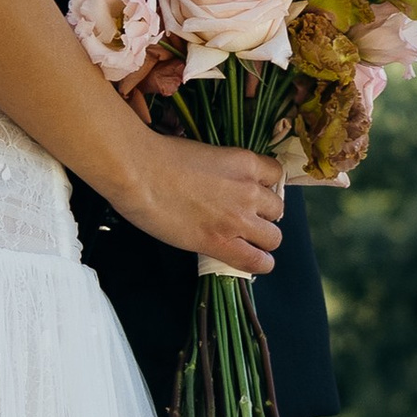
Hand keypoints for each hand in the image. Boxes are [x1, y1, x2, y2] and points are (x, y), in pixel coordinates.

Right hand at [107, 129, 284, 275]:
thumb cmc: (159, 156)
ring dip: (262, 239)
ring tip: (245, 240)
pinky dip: (260, 263)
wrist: (139, 172)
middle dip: (262, 214)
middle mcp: (249, 190)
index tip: (252, 192)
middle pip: (276, 208)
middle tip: (242, 217)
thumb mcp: (205, 153)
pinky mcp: (221, 243)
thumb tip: (220, 186)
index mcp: (245, 162)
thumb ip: (222, 170)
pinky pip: (258, 261)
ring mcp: (238, 219)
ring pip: (273, 237)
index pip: (275, 175)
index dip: (264, 186)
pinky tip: (254, 261)